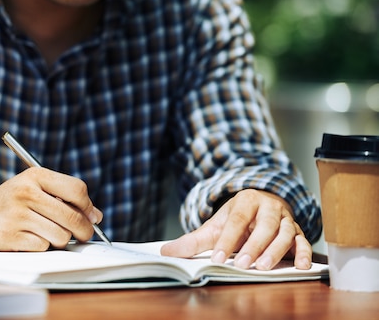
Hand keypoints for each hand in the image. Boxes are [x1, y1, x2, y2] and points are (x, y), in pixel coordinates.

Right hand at [0, 167, 102, 251]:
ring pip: (61, 236)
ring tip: (47, 233)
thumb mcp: (34, 190)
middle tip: (84, 235)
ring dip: (59, 240)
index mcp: (35, 176)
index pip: (77, 190)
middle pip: (73, 217)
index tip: (92, 216)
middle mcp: (25, 192)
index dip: (89, 207)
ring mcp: (16, 214)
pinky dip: (41, 247)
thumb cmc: (11, 204)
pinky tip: (29, 239)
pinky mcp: (8, 236)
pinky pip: (43, 247)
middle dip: (84, 231)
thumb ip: (65, 198)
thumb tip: (96, 216)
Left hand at [160, 189, 311, 269]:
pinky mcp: (298, 231)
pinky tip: (300, 266)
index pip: (236, 220)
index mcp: (245, 201)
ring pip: (284, 233)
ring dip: (275, 251)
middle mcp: (268, 207)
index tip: (216, 258)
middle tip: (242, 264)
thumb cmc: (237, 219)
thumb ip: (193, 240)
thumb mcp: (216, 225)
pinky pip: (304, 241)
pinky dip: (304, 252)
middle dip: (253, 245)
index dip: (227, 240)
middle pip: (263, 225)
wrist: (262, 204)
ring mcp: (285, 219)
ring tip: (262, 267)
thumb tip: (165, 251)